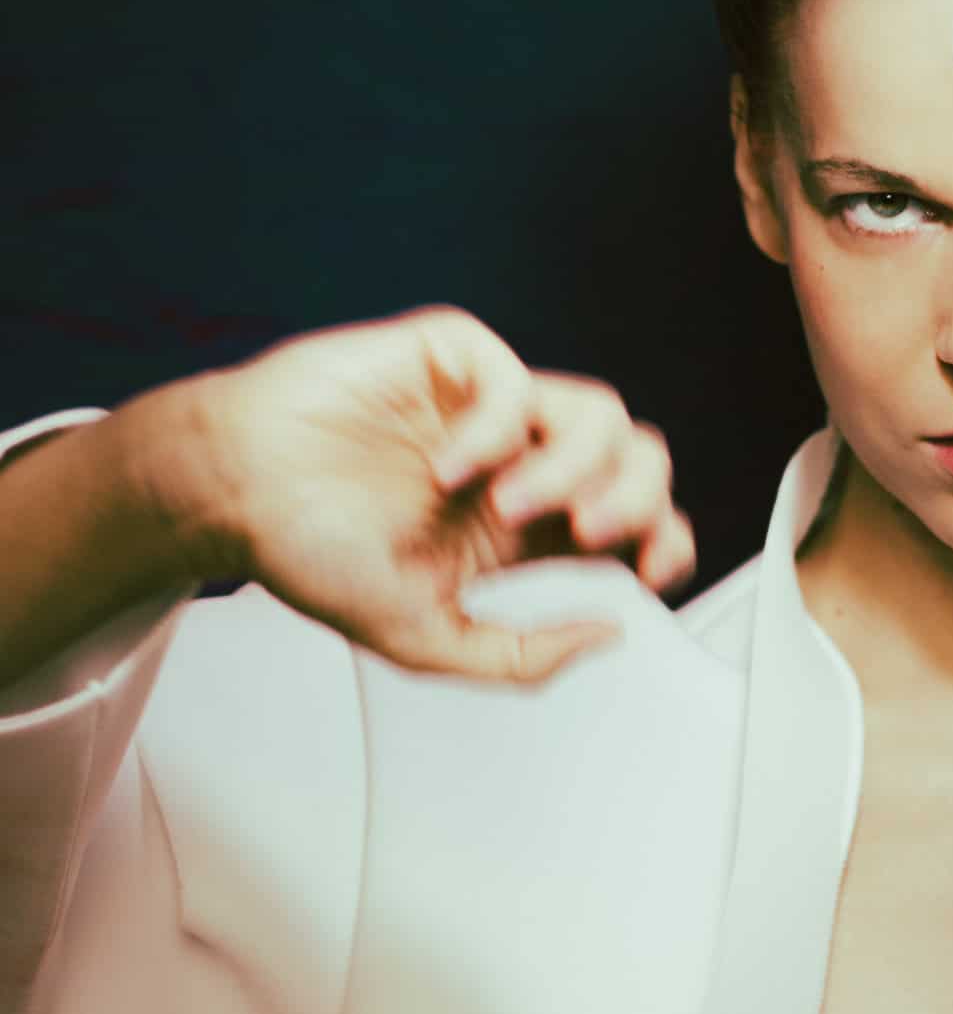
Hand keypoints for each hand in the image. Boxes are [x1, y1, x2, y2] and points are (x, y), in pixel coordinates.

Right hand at [172, 305, 692, 682]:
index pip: (636, 519)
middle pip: (639, 458)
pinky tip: (447, 467)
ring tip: (508, 506)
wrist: (228, 494)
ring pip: (599, 412)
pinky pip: (514, 379)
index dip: (663, 540)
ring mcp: (493, 407)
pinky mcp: (455, 359)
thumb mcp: (422, 637)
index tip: (648, 573)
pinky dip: (493, 428)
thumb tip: (608, 634)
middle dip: (636, 500)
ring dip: (573, 467)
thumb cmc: (308, 551)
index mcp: (527, 525)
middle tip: (589, 535)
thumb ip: (517, 653)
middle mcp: (522, 461)